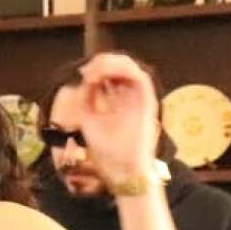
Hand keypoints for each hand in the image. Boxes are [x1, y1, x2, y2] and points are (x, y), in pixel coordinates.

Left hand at [76, 52, 159, 186]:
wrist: (121, 166)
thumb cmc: (106, 148)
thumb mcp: (89, 117)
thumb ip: (87, 97)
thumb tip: (84, 76)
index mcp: (116, 98)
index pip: (110, 72)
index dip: (96, 68)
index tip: (82, 74)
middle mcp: (130, 94)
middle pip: (120, 66)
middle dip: (102, 63)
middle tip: (87, 71)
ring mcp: (139, 96)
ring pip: (130, 67)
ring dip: (112, 64)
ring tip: (94, 72)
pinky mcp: (148, 100)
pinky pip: (140, 77)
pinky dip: (123, 71)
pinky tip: (106, 76)